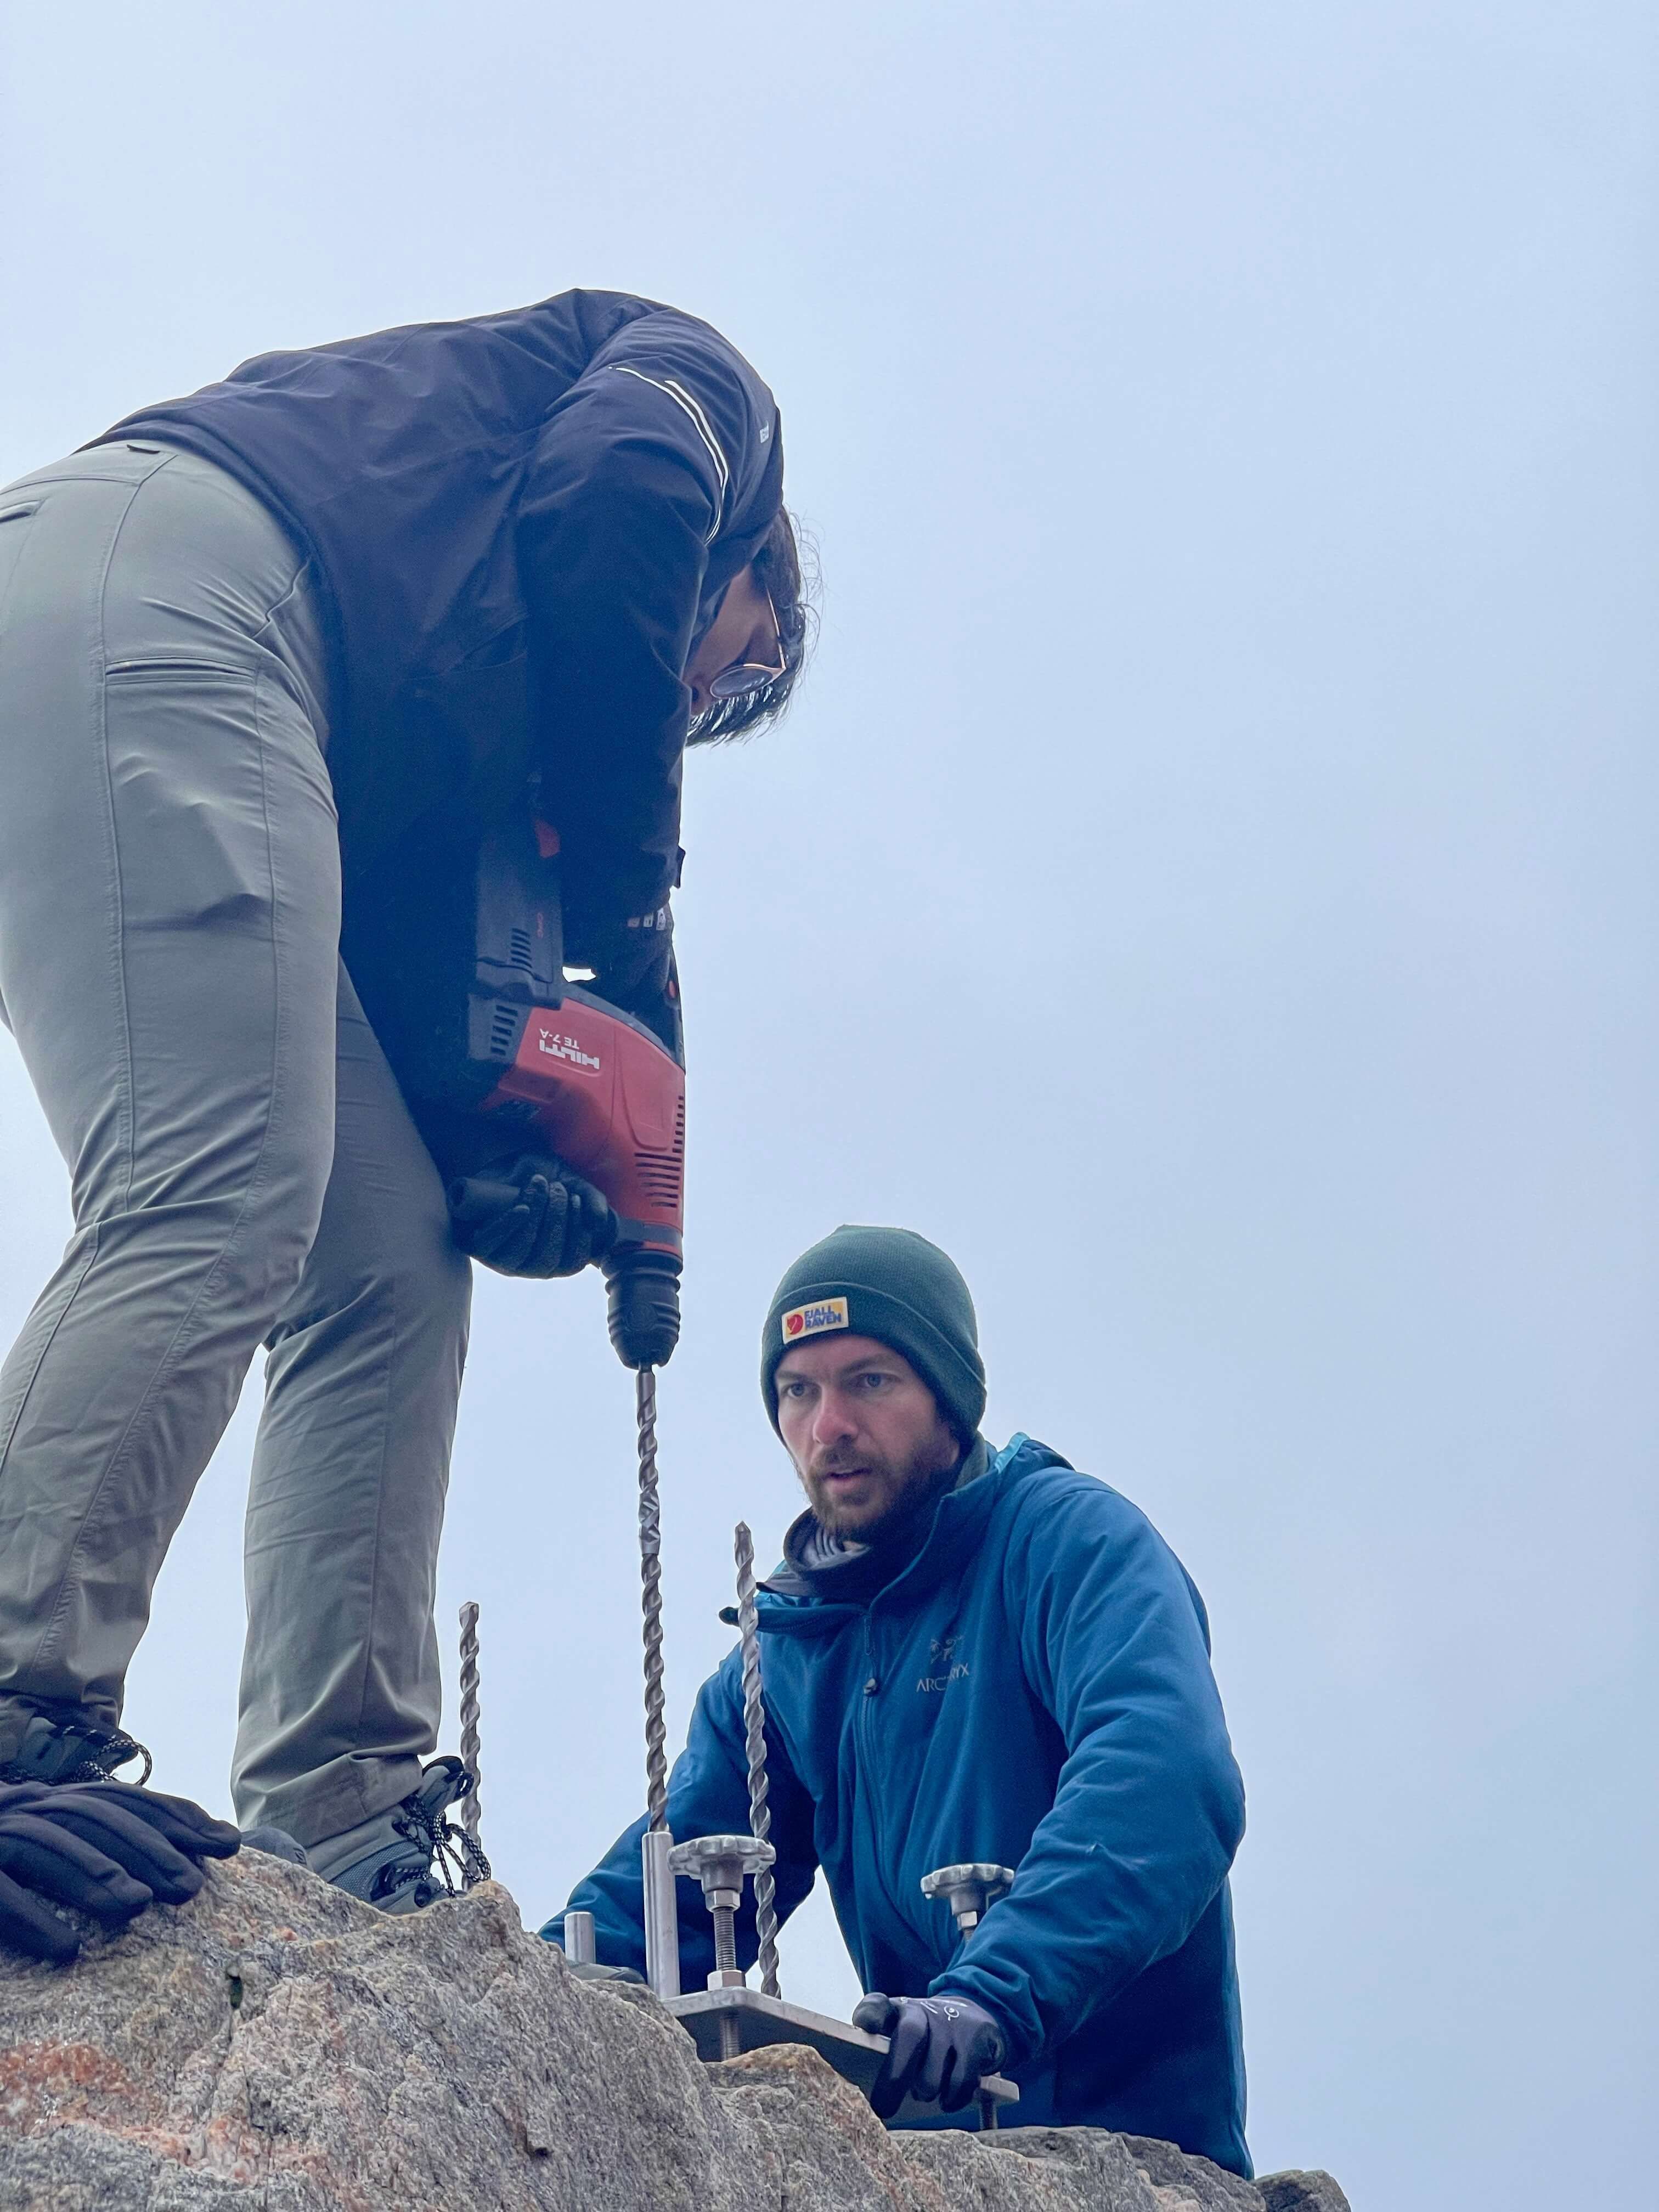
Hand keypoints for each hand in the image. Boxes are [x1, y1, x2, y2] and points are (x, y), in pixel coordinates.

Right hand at [0, 1779, 239, 1962]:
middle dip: (147, 1847)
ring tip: (138, 1909)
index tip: (226, 1845)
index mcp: (45, 1800)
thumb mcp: (40, 1844)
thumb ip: (88, 1846)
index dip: (174, 1816)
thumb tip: (161, 1874)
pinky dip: (30, 1918)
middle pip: (91, 1817)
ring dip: (94, 1876)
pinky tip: (63, 1951)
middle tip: (191, 1889)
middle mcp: (20, 1807)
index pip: (119, 1800)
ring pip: (46, 1847)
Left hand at [448, 1153, 615, 1277]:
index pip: (571, 1263)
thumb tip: (597, 1223)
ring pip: (518, 1252)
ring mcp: (501, 1259)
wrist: (506, 1165)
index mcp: (555, 1259)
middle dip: (556, 1221)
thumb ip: (592, 1202)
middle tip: (559, 1189)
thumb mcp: (573, 1185)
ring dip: (534, 1218)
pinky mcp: (477, 1245)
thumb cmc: (545, 1180)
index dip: (577, 1235)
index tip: (576, 1200)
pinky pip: (489, 1245)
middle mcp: (528, 1266)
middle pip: (544, 1260)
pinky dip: (507, 1226)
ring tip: (541, 1186)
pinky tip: (521, 1208)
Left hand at [852, 1990, 1005, 2117]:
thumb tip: (860, 2074)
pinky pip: (962, 2080)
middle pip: (910, 2034)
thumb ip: (876, 2046)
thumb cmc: (924, 2036)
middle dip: (895, 2077)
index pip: (877, 2005)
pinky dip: (952, 2098)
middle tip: (884, 2109)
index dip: (870, 2016)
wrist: (970, 2018)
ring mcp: (952, 2022)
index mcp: (897, 2010)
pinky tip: (947, 2100)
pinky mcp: (977, 2038)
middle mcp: (924, 2010)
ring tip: (923, 2094)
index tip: (867, 2029)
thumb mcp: (898, 2032)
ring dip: (926, 2090)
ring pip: (935, 2066)